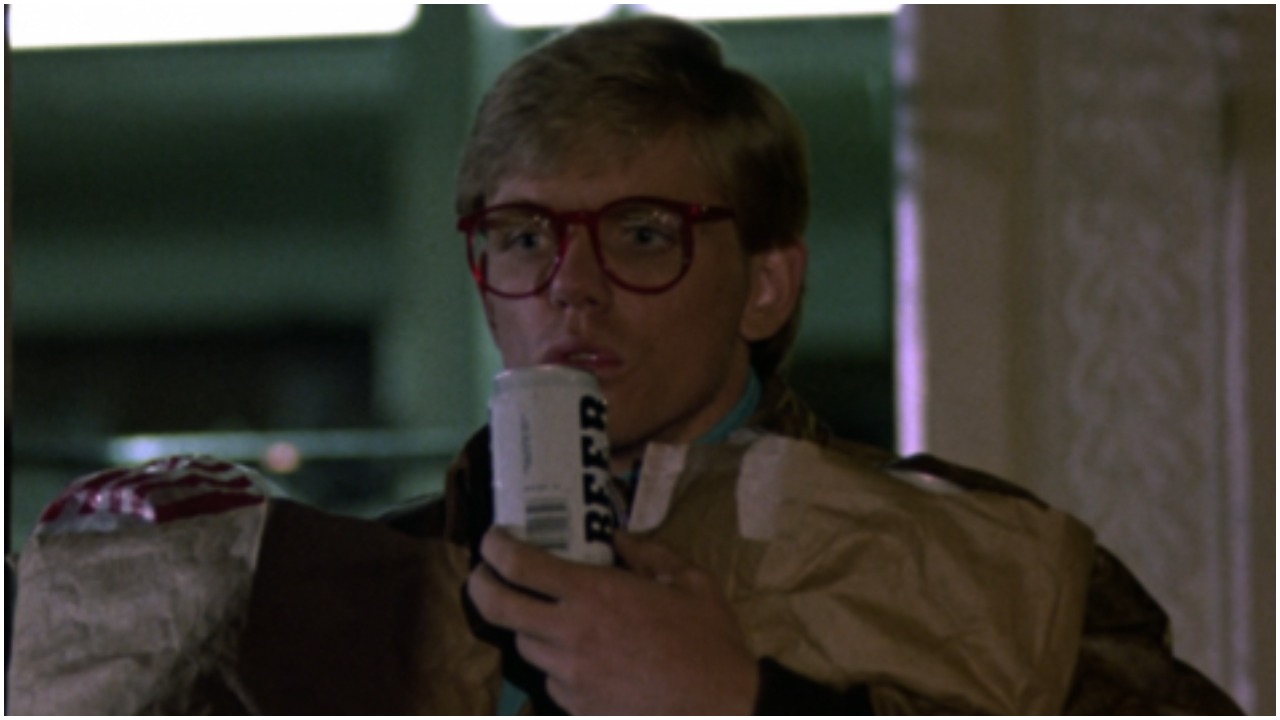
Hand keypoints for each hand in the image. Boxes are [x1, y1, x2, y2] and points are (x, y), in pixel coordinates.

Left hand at [466, 527, 758, 714]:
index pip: (519, 564)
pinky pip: (550, 680)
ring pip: (523, 645)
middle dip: (480, 585)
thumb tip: (617, 537)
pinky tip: (578, 656)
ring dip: (525, 626)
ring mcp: (569, 677)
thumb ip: (648, 553)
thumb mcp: (689, 581)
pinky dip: (555, 664)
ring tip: (542, 614)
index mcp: (594, 594)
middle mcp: (570, 635)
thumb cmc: (709, 642)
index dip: (494, 547)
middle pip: (497, 608)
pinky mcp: (577, 709)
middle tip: (484, 573)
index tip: (493, 538)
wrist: (723, 710)